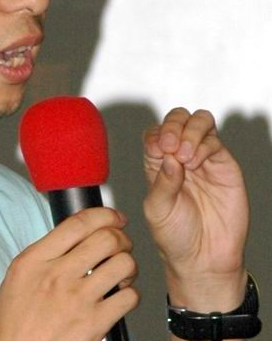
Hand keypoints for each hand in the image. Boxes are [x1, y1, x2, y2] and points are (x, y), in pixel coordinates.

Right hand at [0, 207, 138, 340]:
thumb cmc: (15, 322)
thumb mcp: (18, 276)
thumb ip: (44, 253)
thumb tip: (74, 234)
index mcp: (36, 260)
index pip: (78, 223)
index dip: (104, 214)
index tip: (113, 217)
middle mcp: (58, 275)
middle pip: (106, 238)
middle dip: (121, 237)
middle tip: (121, 244)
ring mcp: (78, 299)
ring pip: (123, 264)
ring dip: (128, 265)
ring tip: (121, 271)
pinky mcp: (95, 324)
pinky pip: (129, 297)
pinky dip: (131, 294)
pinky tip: (120, 297)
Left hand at [143, 107, 247, 312]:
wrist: (204, 259)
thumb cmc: (175, 236)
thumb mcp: (157, 210)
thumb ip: (161, 182)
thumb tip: (169, 157)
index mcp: (158, 163)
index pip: (156, 133)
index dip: (156, 135)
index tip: (157, 150)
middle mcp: (180, 156)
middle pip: (177, 119)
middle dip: (173, 125)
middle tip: (170, 146)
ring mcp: (202, 158)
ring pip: (198, 122)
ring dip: (189, 131)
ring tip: (184, 154)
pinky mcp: (223, 165)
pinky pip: (215, 142)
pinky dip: (203, 145)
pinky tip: (195, 163)